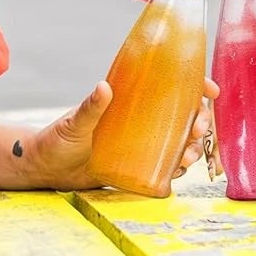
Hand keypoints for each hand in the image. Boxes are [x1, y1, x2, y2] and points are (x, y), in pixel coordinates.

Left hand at [26, 76, 219, 188]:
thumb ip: (90, 108)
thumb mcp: (74, 123)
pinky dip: (179, 166)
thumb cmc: (57, 138)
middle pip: (184, 115)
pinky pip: (167, 163)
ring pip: (180, 140)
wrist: (45, 169)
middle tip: (198, 129)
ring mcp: (141, 142)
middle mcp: (141, 119)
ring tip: (189, 156)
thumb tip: (104, 88)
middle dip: (200, 120)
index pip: (170, 87)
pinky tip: (180, 170)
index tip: (209, 90)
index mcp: (130, 100)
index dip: (195, 86)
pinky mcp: (138, 165)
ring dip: (194, 146)